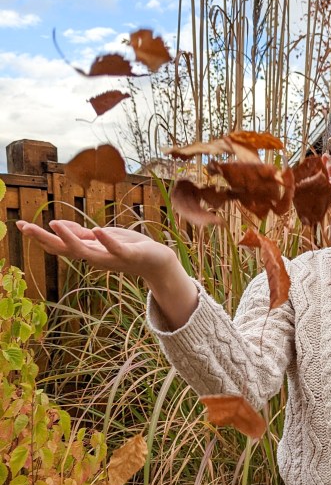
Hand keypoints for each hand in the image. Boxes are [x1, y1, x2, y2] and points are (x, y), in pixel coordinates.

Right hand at [15, 219, 176, 282]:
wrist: (156, 261)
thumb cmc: (129, 247)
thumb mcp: (102, 237)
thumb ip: (82, 234)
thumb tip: (58, 226)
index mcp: (88, 251)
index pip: (58, 245)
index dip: (39, 236)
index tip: (19, 224)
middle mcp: (95, 257)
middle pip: (65, 249)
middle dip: (43, 238)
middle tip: (24, 227)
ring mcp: (111, 258)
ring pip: (86, 252)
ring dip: (70, 238)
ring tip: (54, 224)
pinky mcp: (129, 256)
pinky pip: (115, 250)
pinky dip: (106, 241)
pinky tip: (96, 230)